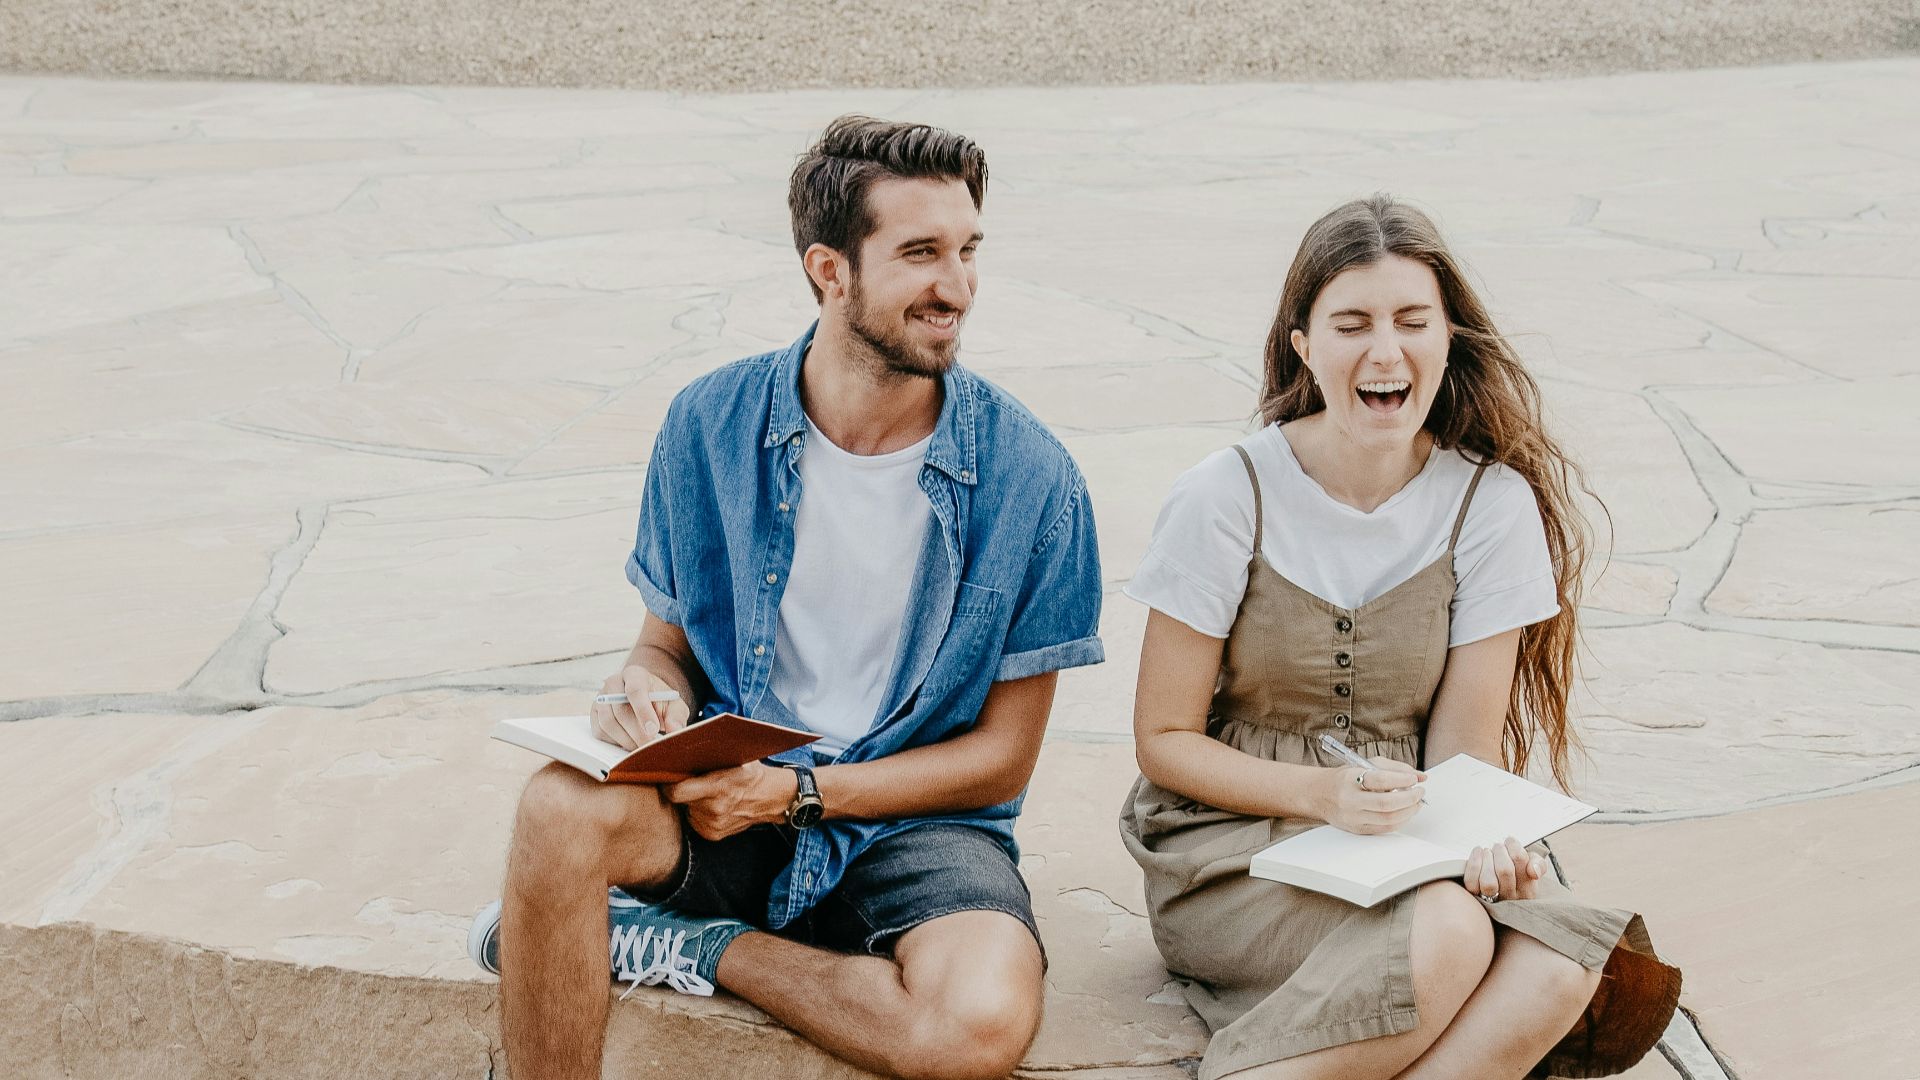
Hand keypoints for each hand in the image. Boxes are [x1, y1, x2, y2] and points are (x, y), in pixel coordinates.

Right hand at [591, 665, 691, 749]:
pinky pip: (600, 732)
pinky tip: (630, 743)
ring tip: (642, 747)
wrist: (645, 700)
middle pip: (620, 710)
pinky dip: (616, 742)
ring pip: (608, 723)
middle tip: (650, 747)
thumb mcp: (673, 705)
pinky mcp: (594, 715)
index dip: (643, 711)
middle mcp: (613, 683)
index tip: (653, 729)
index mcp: (635, 674)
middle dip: (637, 732)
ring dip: (626, 740)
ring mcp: (600, 698)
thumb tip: (675, 730)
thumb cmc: (659, 701)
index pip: (635, 690)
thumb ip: (676, 716)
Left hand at [666, 762, 797, 840]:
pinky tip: (711, 804)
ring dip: (690, 802)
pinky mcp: (713, 835)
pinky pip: (694, 820)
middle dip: (682, 790)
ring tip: (706, 792)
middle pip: (680, 800)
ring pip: (686, 810)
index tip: (666, 776)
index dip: (667, 784)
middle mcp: (714, 809)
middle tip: (690, 780)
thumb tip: (677, 745)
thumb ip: (708, 755)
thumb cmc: (751, 773)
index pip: (676, 792)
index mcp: (718, 787)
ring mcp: (713, 825)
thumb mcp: (734, 757)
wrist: (772, 798)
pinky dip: (698, 812)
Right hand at [1322, 757, 1425, 834]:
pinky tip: (1405, 812)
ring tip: (1416, 802)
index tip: (1414, 779)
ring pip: (1389, 819)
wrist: (1318, 795)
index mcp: (1350, 779)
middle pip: (1387, 804)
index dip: (1402, 779)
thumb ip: (1394, 768)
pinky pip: (1385, 829)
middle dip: (1410, 798)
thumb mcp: (1365, 764)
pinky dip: (1401, 820)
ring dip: (1409, 811)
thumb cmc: (1344, 778)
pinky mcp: (1358, 829)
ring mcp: (1353, 817)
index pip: (1380, 780)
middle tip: (1420, 792)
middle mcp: (1350, 800)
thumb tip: (1421, 776)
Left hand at [1464, 836, 1546, 901]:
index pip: (1521, 861)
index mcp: (1529, 889)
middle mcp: (1512, 897)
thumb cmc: (1518, 870)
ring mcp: (1493, 899)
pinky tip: (1478, 854)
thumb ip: (1538, 864)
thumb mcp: (1533, 864)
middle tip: (1498, 846)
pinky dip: (1473, 864)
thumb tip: (1534, 870)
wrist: (1500, 880)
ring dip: (1487, 860)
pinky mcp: (1476, 896)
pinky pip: (1472, 884)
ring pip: (1488, 882)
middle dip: (1499, 851)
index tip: (1510, 842)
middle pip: (1505, 870)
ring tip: (1488, 852)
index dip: (1513, 846)